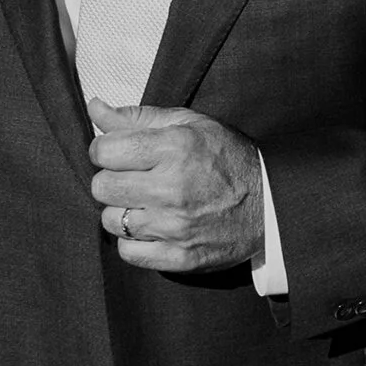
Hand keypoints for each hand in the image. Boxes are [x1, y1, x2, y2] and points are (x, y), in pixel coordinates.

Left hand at [91, 103, 266, 271]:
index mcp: (175, 149)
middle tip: (133, 179)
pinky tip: (151, 227)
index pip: (103, 151)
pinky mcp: (181, 257)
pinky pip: (129, 252)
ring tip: (145, 203)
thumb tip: (94, 108)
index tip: (119, 153)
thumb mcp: (190, 125)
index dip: (106, 150)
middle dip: (112, 180)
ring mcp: (176, 227)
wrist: (271, 203)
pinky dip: (134, 241)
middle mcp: (173, 189)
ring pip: (111, 221)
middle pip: (102, 187)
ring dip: (122, 211)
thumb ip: (138, 117)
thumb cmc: (227, 158)